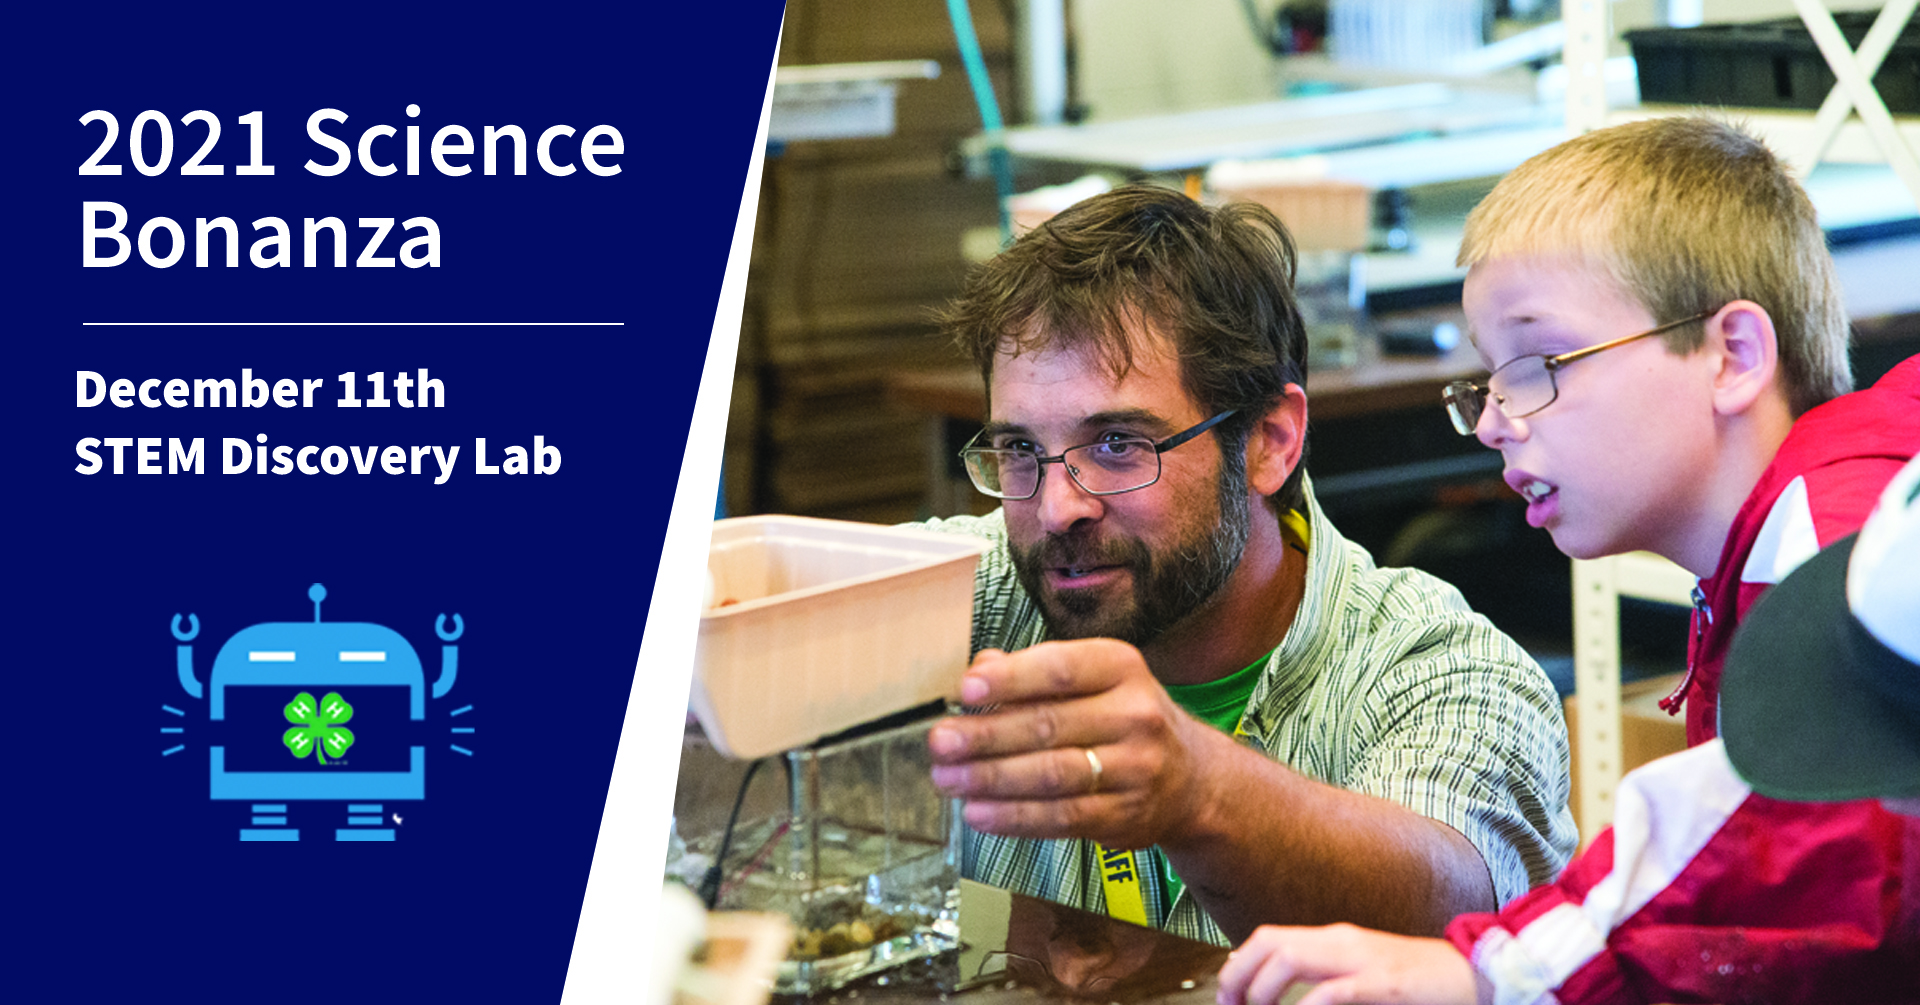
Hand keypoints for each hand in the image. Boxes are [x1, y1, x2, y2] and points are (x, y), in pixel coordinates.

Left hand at [927, 639, 1216, 848]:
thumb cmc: (1121, 717)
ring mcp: (1135, 769)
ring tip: (947, 779)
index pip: (1060, 669)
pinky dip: (1015, 818)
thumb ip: (1035, 671)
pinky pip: (1062, 817)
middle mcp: (1135, 715)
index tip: (965, 689)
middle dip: (985, 736)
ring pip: (1052, 776)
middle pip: (1049, 725)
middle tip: (940, 742)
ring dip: (991, 779)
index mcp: (1122, 668)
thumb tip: (980, 667)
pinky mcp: (1126, 816)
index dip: (1011, 680)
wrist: (1192, 778)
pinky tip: (978, 812)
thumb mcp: (1093, 679)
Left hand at [1216, 925, 1479, 1004]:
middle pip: (1269, 942)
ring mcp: (1363, 959)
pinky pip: (1335, 989)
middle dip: (1238, 974)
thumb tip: (1281, 994)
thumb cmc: (1416, 981)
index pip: (1269, 938)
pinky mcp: (1384, 983)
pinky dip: (1307, 1004)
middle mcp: (1343, 941)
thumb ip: (1324, 977)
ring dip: (1262, 989)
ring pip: (1291, 958)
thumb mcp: (1362, 973)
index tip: (1228, 995)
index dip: (1238, 964)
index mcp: (1335, 939)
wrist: (1473, 975)